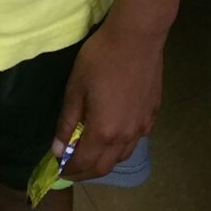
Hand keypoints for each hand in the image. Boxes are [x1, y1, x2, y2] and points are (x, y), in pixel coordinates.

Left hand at [52, 22, 163, 180]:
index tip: (58, 170)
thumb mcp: (75, 87)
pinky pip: (136, 140)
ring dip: (105, 161)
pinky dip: (121, 146)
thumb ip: (67, 121)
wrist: (136, 38)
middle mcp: (125, 137)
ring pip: (122, 156)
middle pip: (104, 167)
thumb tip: (57, 149)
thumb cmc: (100, 58)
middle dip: (86, 172)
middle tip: (72, 168)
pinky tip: (116, 135)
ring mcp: (142, 126)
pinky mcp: (152, 114)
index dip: (69, 170)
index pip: (84, 163)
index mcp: (103, 131)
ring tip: (92, 154)